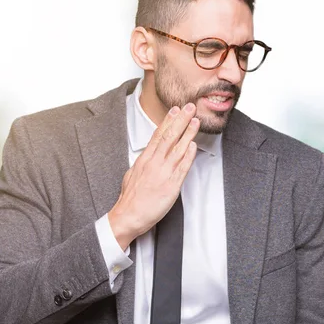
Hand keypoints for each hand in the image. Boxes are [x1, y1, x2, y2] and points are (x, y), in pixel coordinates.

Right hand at [107, 103, 198, 249]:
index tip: (175, 110)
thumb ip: (143, 163)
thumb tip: (148, 155)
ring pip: (177, 149)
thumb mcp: (133, 174)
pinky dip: (188, 155)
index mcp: (144, 159)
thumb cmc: (130, 198)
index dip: (168, 121)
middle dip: (181, 120)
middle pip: (169, 136)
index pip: (158, 135)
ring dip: (188, 133)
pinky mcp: (171, 186)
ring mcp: (163, 173)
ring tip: (195, 121)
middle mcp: (154, 163)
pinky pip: (182, 168)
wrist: (128, 216)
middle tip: (189, 107)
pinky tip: (193, 146)